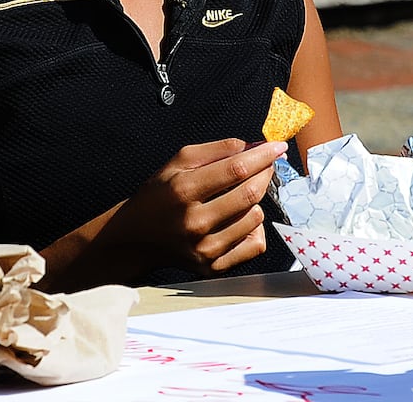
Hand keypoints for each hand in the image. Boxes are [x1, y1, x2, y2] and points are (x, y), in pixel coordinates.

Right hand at [109, 139, 286, 275]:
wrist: (135, 239)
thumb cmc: (160, 195)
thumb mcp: (178, 163)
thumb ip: (218, 149)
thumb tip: (255, 145)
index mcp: (183, 191)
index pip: (236, 169)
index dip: (263, 155)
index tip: (277, 147)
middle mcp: (194, 223)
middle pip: (250, 194)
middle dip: (265, 174)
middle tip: (264, 166)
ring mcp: (204, 249)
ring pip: (256, 218)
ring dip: (255, 202)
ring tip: (238, 197)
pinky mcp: (212, 267)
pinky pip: (254, 244)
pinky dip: (253, 228)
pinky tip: (238, 220)